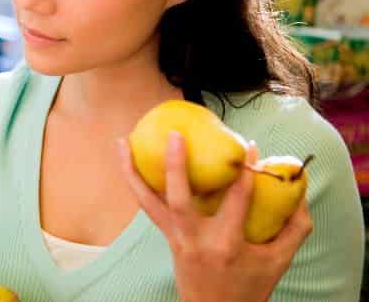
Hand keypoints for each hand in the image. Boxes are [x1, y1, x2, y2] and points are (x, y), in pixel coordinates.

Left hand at [118, 132, 312, 301]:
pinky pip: (147, 207)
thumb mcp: (279, 261)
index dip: (243, 171)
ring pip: (147, 203)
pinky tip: (127, 162)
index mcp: (227, 244)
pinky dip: (136, 184)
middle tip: (174, 135)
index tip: (247, 145)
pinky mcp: (165, 238)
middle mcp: (195, 240)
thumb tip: (299, 191)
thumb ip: (294, 227)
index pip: (236, 200)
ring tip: (122, 142)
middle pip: (178, 200)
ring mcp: (175, 239)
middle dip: (174, 166)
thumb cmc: (249, 287)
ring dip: (132, 172)